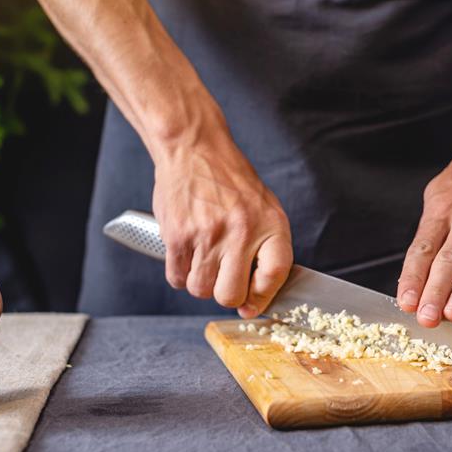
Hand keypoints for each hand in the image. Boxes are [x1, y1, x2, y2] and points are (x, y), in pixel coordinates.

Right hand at [152, 117, 292, 318]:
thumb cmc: (229, 179)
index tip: (252, 303)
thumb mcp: (263, 206)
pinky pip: (177, 277)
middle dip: (225, 294)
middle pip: (230, 294)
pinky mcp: (178, 235)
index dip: (263, 297)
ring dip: (200, 282)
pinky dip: (180, 273)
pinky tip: (187, 253)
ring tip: (203, 258)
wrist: (194, 148)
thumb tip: (256, 295)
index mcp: (269, 224)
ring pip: (200, 290)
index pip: (275, 276)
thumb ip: (266, 247)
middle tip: (222, 280)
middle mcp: (241, 232)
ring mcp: (207, 235)